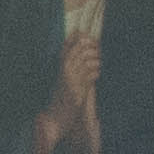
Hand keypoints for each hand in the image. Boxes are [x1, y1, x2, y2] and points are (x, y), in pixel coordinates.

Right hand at [24, 34, 106, 153]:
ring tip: (96, 66)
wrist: (55, 116)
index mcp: (60, 63)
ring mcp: (71, 78)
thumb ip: (74, 61)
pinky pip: (92, 74)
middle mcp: (64, 68)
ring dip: (96, 60)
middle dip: (93, 46)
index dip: (81, 36)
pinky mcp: (78, 89)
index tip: (90, 41)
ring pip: (88, 58)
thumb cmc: (63, 96)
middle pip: (81, 46)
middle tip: (97, 53)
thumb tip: (89, 46)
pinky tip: (95, 77)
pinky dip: (96, 73)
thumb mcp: (66, 75)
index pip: (69, 41)